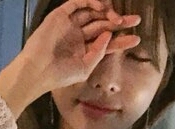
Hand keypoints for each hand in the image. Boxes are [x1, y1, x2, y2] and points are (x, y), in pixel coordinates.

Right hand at [0, 1, 141, 113]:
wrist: (38, 71)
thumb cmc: (60, 75)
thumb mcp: (85, 68)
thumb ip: (99, 52)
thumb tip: (109, 34)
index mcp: (83, 50)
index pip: (106, 42)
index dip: (121, 39)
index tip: (136, 39)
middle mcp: (78, 35)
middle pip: (102, 24)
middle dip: (119, 22)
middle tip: (134, 21)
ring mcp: (69, 24)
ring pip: (92, 12)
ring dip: (107, 12)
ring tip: (118, 18)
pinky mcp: (61, 15)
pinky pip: (78, 3)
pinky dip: (91, 2)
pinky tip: (103, 7)